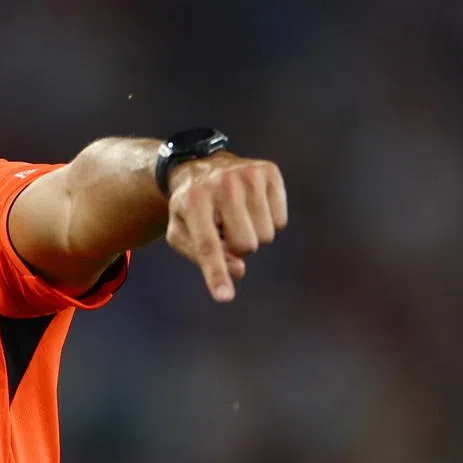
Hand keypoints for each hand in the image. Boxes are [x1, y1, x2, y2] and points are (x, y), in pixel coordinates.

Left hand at [164, 153, 287, 301]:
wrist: (199, 165)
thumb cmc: (190, 207)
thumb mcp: (181, 232)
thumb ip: (201, 255)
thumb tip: (238, 269)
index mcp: (193, 201)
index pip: (208, 246)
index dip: (217, 273)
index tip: (225, 297)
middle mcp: (222, 184)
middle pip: (245, 245)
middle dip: (236, 247)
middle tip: (223, 228)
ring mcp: (248, 174)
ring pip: (266, 236)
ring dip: (252, 233)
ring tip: (234, 215)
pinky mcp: (269, 171)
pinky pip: (280, 221)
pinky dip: (267, 220)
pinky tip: (250, 205)